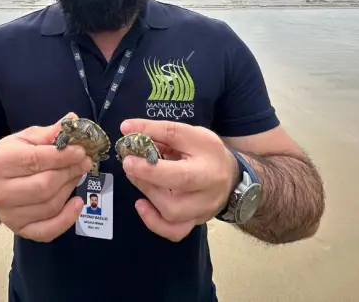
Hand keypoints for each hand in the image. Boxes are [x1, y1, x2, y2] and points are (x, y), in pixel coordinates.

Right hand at [0, 112, 91, 242]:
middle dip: (70, 172)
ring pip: (50, 205)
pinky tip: (77, 204)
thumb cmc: (12, 158)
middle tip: (85, 162)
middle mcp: (0, 192)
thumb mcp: (25, 139)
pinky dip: (66, 219)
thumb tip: (74, 119)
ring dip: (70, 189)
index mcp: (0, 163)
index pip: (37, 160)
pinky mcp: (19, 230)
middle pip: (45, 185)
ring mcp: (9, 214)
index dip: (64, 156)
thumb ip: (49, 133)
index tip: (81, 151)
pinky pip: (47, 231)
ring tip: (77, 175)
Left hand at [120, 118, 238, 241]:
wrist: (231, 176)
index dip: (152, 151)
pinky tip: (142, 204)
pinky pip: (174, 231)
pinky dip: (154, 221)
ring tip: (136, 177)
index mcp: (208, 160)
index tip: (128, 141)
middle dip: (148, 174)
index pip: (180, 156)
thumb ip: (160, 131)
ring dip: (149, 193)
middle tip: (128, 162)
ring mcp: (202, 209)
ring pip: (173, 212)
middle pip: (180, 184)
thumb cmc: (207, 153)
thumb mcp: (190, 134)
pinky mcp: (195, 222)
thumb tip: (127, 128)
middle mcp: (209, 187)